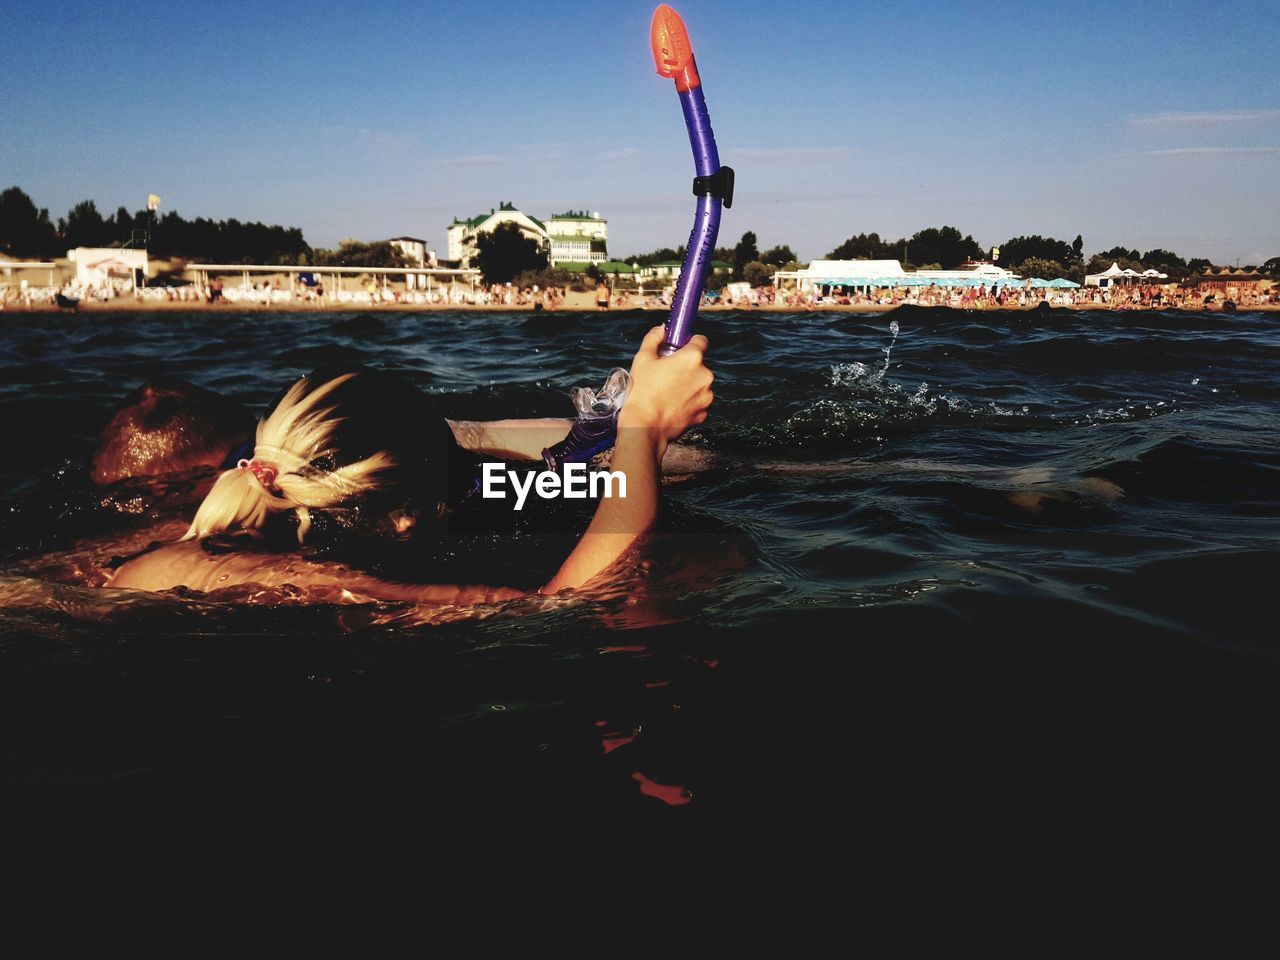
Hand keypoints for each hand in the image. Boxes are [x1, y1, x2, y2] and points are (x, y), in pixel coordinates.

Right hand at [619, 325, 713, 442]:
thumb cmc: (641, 391)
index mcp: (692, 358)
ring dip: (689, 385)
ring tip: (668, 393)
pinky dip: (689, 402)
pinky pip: (698, 401)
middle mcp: (706, 375)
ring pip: (700, 383)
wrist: (645, 426)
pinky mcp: (704, 413)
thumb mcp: (642, 359)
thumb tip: (662, 329)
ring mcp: (707, 396)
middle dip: (687, 367)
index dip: (690, 343)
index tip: (680, 349)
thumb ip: (654, 338)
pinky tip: (673, 406)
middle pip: (700, 364)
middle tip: (667, 375)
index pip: (701, 340)